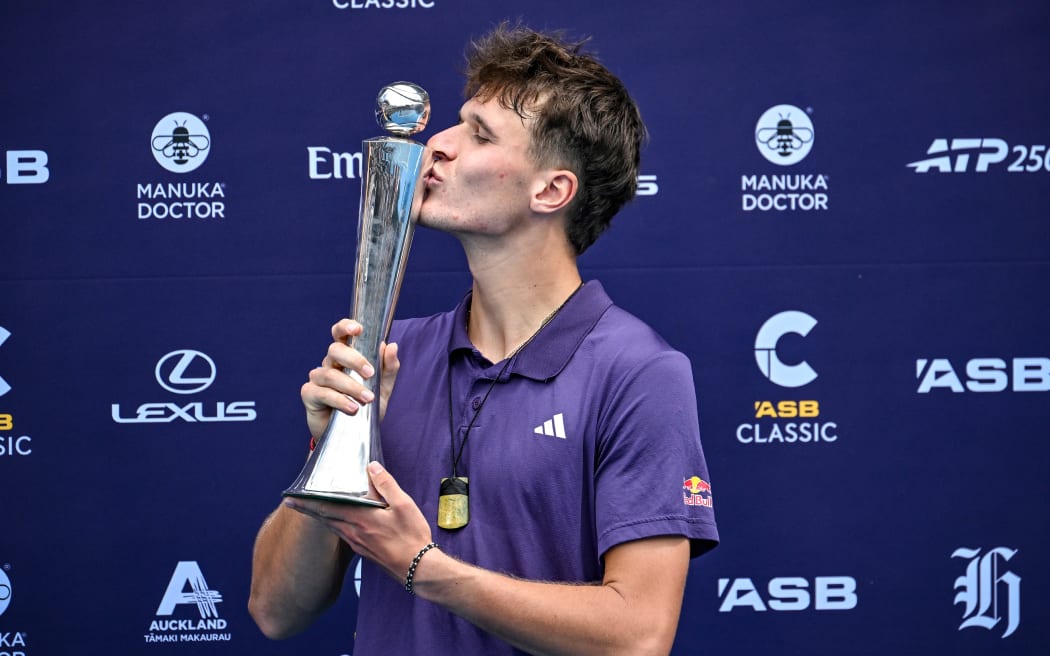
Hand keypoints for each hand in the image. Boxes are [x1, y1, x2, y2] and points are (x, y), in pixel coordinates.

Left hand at [283, 461, 431, 582]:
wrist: (417, 569)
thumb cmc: (411, 537)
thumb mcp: (403, 505)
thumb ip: (386, 484)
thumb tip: (372, 466)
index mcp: (361, 518)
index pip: (327, 506)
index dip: (308, 501)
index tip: (291, 497)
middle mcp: (353, 531)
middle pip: (324, 518)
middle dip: (307, 509)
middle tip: (291, 503)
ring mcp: (357, 543)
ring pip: (332, 527)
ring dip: (319, 518)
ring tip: (311, 509)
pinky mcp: (362, 551)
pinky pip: (341, 535)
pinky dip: (333, 526)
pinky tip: (337, 523)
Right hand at [301, 319, 400, 439]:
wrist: (354, 436)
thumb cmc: (366, 407)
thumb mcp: (383, 388)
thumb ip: (389, 368)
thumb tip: (391, 345)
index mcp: (346, 357)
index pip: (340, 334)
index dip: (345, 327)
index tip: (358, 329)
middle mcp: (329, 363)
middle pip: (335, 350)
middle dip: (354, 360)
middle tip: (370, 374)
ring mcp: (317, 378)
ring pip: (330, 374)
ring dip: (351, 386)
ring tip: (367, 399)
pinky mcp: (309, 394)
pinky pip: (323, 392)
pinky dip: (340, 400)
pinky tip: (352, 409)